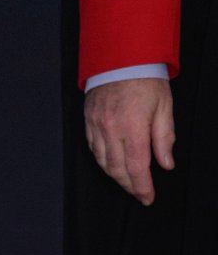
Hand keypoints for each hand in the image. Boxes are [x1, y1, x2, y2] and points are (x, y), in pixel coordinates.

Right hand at [83, 76, 174, 204]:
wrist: (121, 57)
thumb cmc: (145, 79)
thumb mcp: (164, 107)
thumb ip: (164, 138)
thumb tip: (166, 164)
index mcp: (133, 127)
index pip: (137, 167)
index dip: (143, 187)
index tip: (148, 197)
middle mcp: (111, 129)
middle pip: (117, 169)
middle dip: (129, 186)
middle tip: (140, 193)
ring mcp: (96, 124)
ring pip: (102, 161)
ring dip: (115, 176)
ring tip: (128, 182)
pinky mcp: (88, 119)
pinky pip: (92, 148)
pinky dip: (102, 160)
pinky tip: (112, 164)